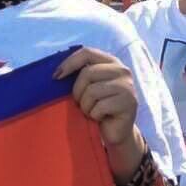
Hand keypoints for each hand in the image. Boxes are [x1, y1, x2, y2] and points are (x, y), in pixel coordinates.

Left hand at [55, 47, 146, 177]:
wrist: (115, 132)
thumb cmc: (96, 108)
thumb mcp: (86, 88)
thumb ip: (79, 75)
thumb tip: (56, 73)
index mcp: (110, 62)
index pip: (87, 53)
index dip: (69, 63)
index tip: (55, 77)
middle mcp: (122, 70)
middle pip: (88, 73)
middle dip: (77, 92)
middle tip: (80, 104)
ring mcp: (127, 86)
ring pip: (92, 91)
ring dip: (86, 106)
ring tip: (91, 112)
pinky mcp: (129, 103)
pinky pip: (100, 107)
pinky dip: (94, 116)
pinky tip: (100, 118)